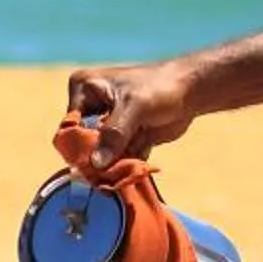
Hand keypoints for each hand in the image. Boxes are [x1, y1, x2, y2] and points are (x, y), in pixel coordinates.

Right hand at [65, 60, 198, 168]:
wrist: (192, 91)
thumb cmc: (161, 87)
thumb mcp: (135, 106)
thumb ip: (114, 133)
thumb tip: (96, 163)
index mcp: (84, 89)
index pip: (70, 126)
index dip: (79, 147)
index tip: (94, 165)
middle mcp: (90, 106)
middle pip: (83, 143)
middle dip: (97, 160)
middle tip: (110, 174)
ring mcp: (106, 124)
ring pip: (101, 155)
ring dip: (112, 166)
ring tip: (126, 172)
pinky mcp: (123, 139)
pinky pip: (117, 159)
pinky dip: (125, 167)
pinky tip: (135, 169)